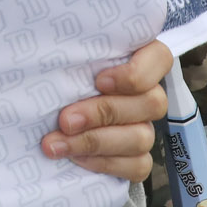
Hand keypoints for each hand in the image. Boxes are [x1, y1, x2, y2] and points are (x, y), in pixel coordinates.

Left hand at [43, 38, 170, 180]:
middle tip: (65, 119)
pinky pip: (138, 166)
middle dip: (103, 112)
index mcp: (136, 60)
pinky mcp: (137, 158)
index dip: (136, 73)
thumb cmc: (56, 76)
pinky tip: (75, 159)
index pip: (160, 58)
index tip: (99, 81)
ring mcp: (145, 128)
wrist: (45, 120)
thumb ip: (68, 49)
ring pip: (142, 137)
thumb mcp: (62, 57)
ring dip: (95, 142)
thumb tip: (47, 39)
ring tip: (56, 143)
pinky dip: (105, 164)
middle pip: (151, 103)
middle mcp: (147, 94)